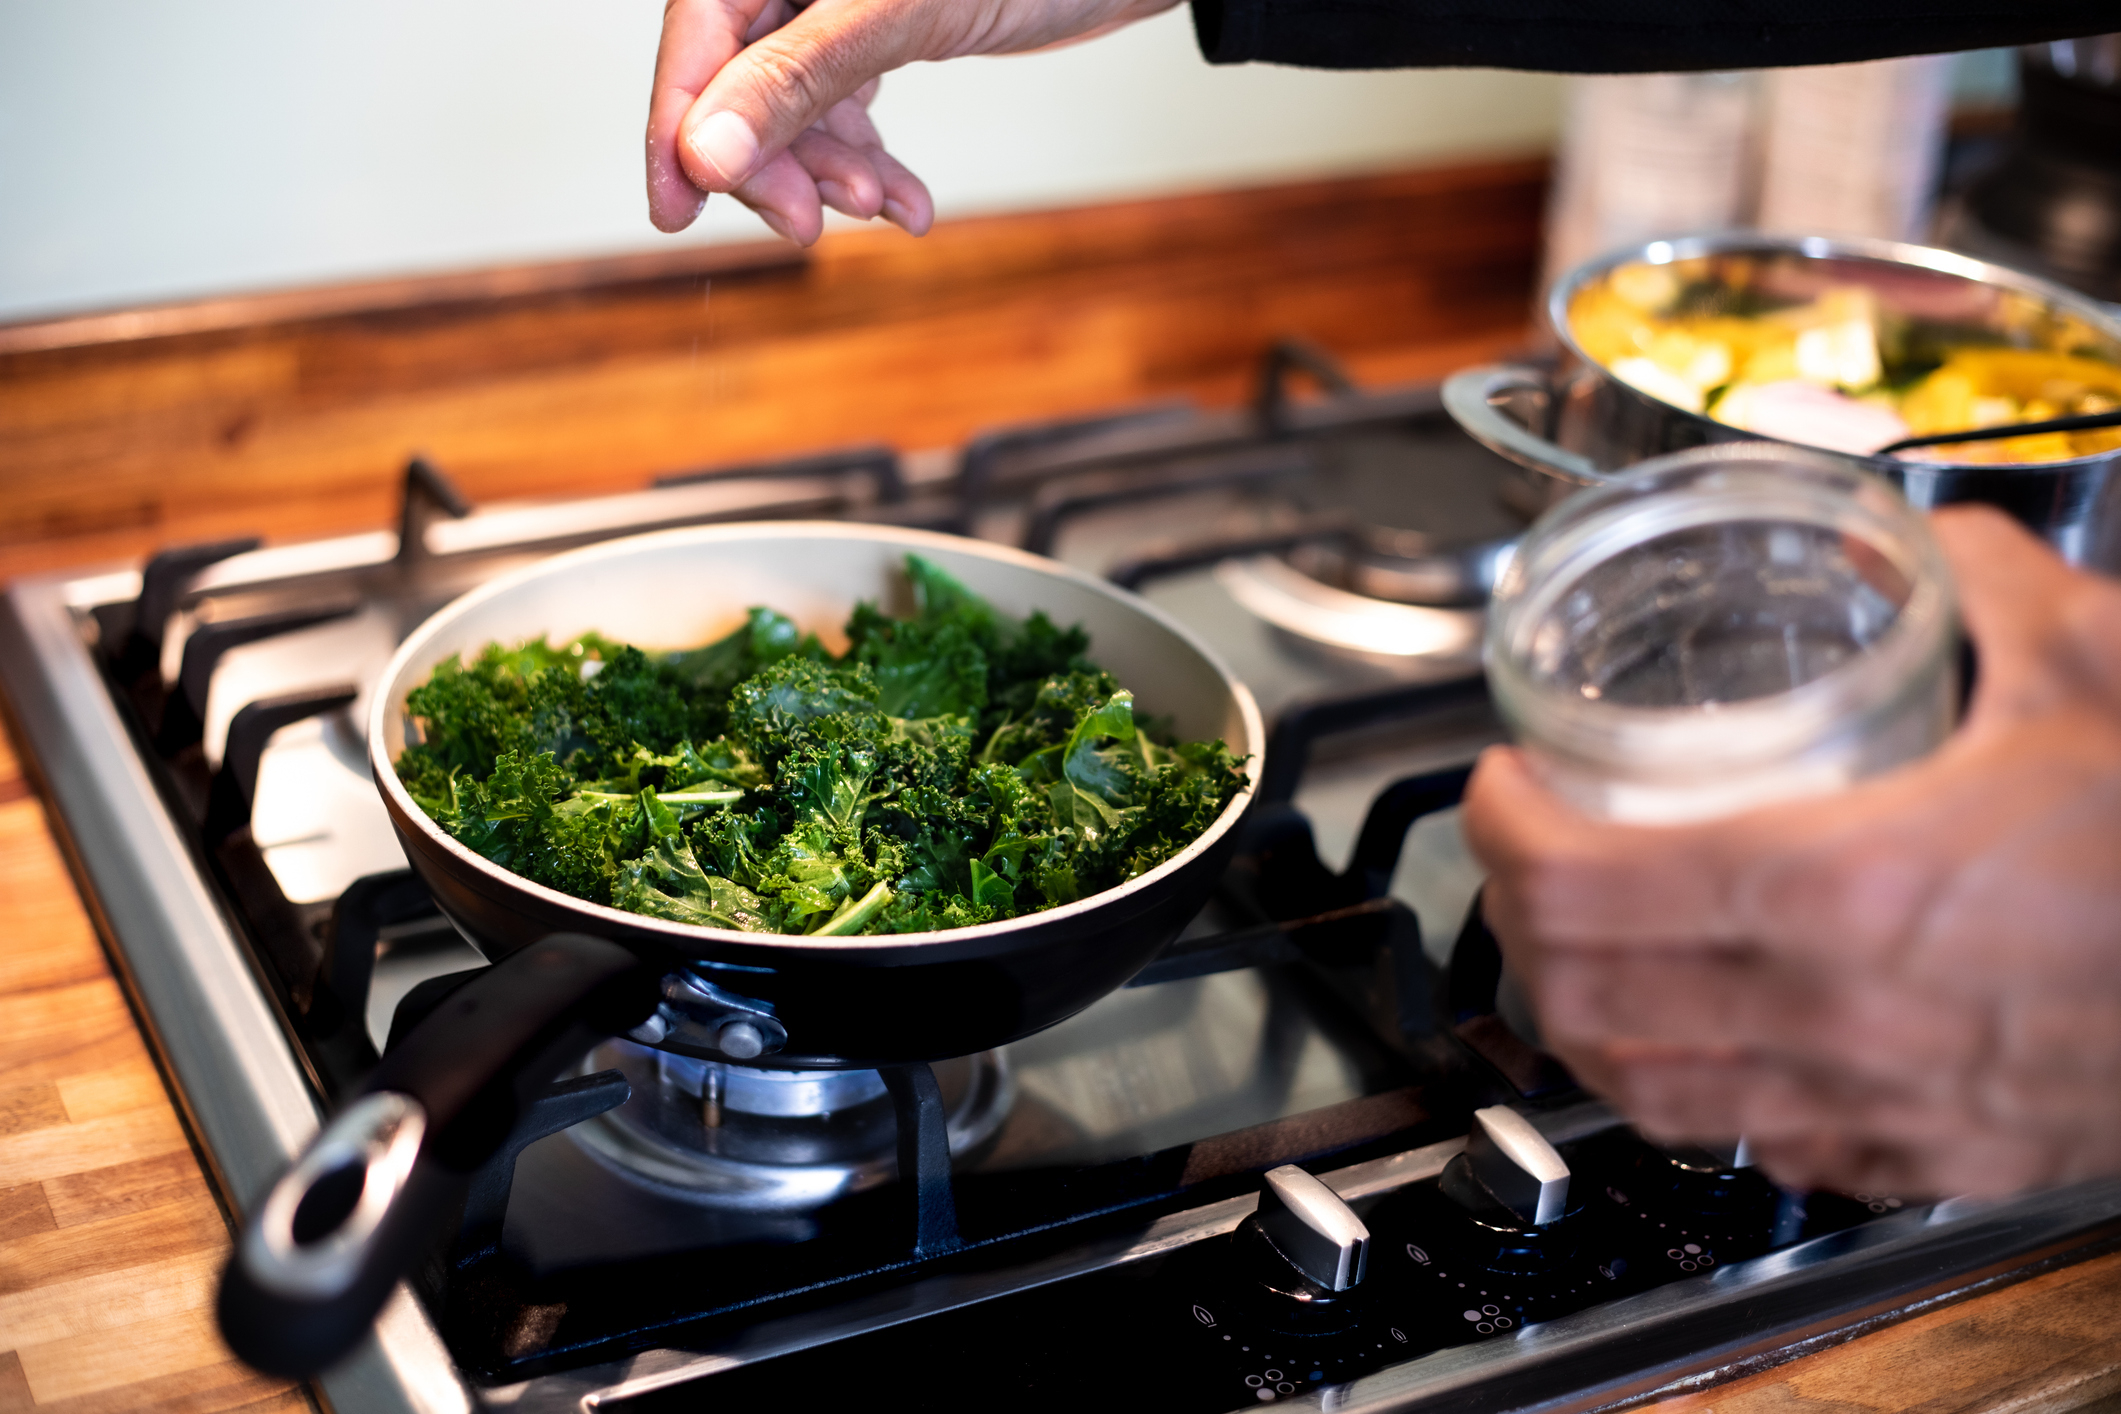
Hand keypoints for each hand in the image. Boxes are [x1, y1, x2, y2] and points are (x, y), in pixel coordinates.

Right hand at [647, 0, 1180, 242]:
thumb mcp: (899, 13)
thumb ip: (799, 79)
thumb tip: (706, 153)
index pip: (698, 35)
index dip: (679, 128)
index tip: (676, 211)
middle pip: (739, 78)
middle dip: (774, 161)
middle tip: (807, 226)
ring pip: (797, 104)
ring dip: (833, 172)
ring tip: (884, 207)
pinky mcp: (883, 28)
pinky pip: (848, 105)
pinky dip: (872, 162)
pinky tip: (905, 204)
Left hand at [1462, 506, 2120, 1199]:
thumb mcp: (2094, 666)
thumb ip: (1988, 583)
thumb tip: (1933, 538)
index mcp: (1836, 885)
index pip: (1576, 882)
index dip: (1497, 829)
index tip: (1499, 784)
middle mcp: (1827, 1014)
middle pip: (1578, 995)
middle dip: (1513, 919)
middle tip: (1523, 854)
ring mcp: (1867, 1104)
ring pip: (1642, 1088)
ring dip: (1580, 1014)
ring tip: (1575, 945)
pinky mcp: (1917, 1155)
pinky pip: (1749, 1139)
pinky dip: (1686, 1084)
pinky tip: (1699, 1032)